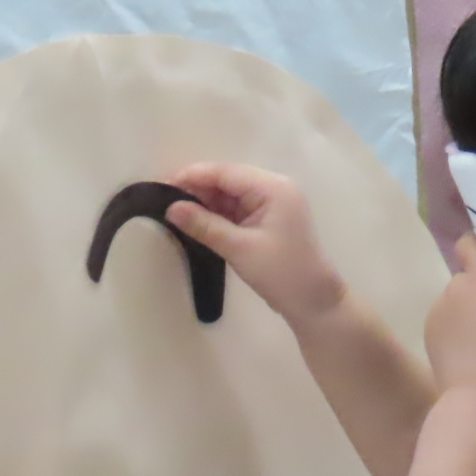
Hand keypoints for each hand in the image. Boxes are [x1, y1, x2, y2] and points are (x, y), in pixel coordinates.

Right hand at [165, 164, 346, 327]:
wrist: (314, 302)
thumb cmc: (282, 273)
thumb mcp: (240, 249)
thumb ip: (205, 225)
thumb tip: (170, 208)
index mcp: (273, 188)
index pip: (226, 173)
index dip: (193, 176)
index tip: (161, 185)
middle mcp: (274, 189)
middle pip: (227, 180)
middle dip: (196, 189)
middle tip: (163, 199)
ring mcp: (272, 204)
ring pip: (230, 195)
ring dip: (205, 202)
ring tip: (174, 211)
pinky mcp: (268, 220)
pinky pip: (237, 209)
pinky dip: (217, 214)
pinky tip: (196, 221)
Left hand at [425, 236, 475, 401]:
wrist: (474, 405)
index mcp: (474, 282)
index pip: (470, 244)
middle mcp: (449, 290)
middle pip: (470, 275)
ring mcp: (436, 313)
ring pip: (461, 297)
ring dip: (475, 307)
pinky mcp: (430, 334)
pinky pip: (451, 317)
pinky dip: (463, 325)